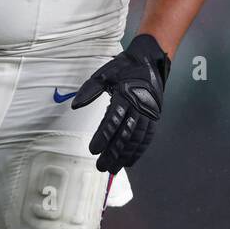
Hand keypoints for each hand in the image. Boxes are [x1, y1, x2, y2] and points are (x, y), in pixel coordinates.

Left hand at [71, 33, 169, 173]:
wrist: (151, 60)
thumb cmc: (125, 66)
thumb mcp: (104, 74)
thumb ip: (90, 91)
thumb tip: (75, 106)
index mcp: (125, 95)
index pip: (112, 120)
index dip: (103, 137)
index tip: (92, 150)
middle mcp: (139, 106)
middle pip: (125, 134)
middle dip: (112, 153)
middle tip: (101, 166)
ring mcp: (148, 113)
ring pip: (136, 139)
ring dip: (125, 156)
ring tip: (114, 168)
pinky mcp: (154, 116)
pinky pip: (147, 137)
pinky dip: (139, 151)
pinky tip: (130, 161)